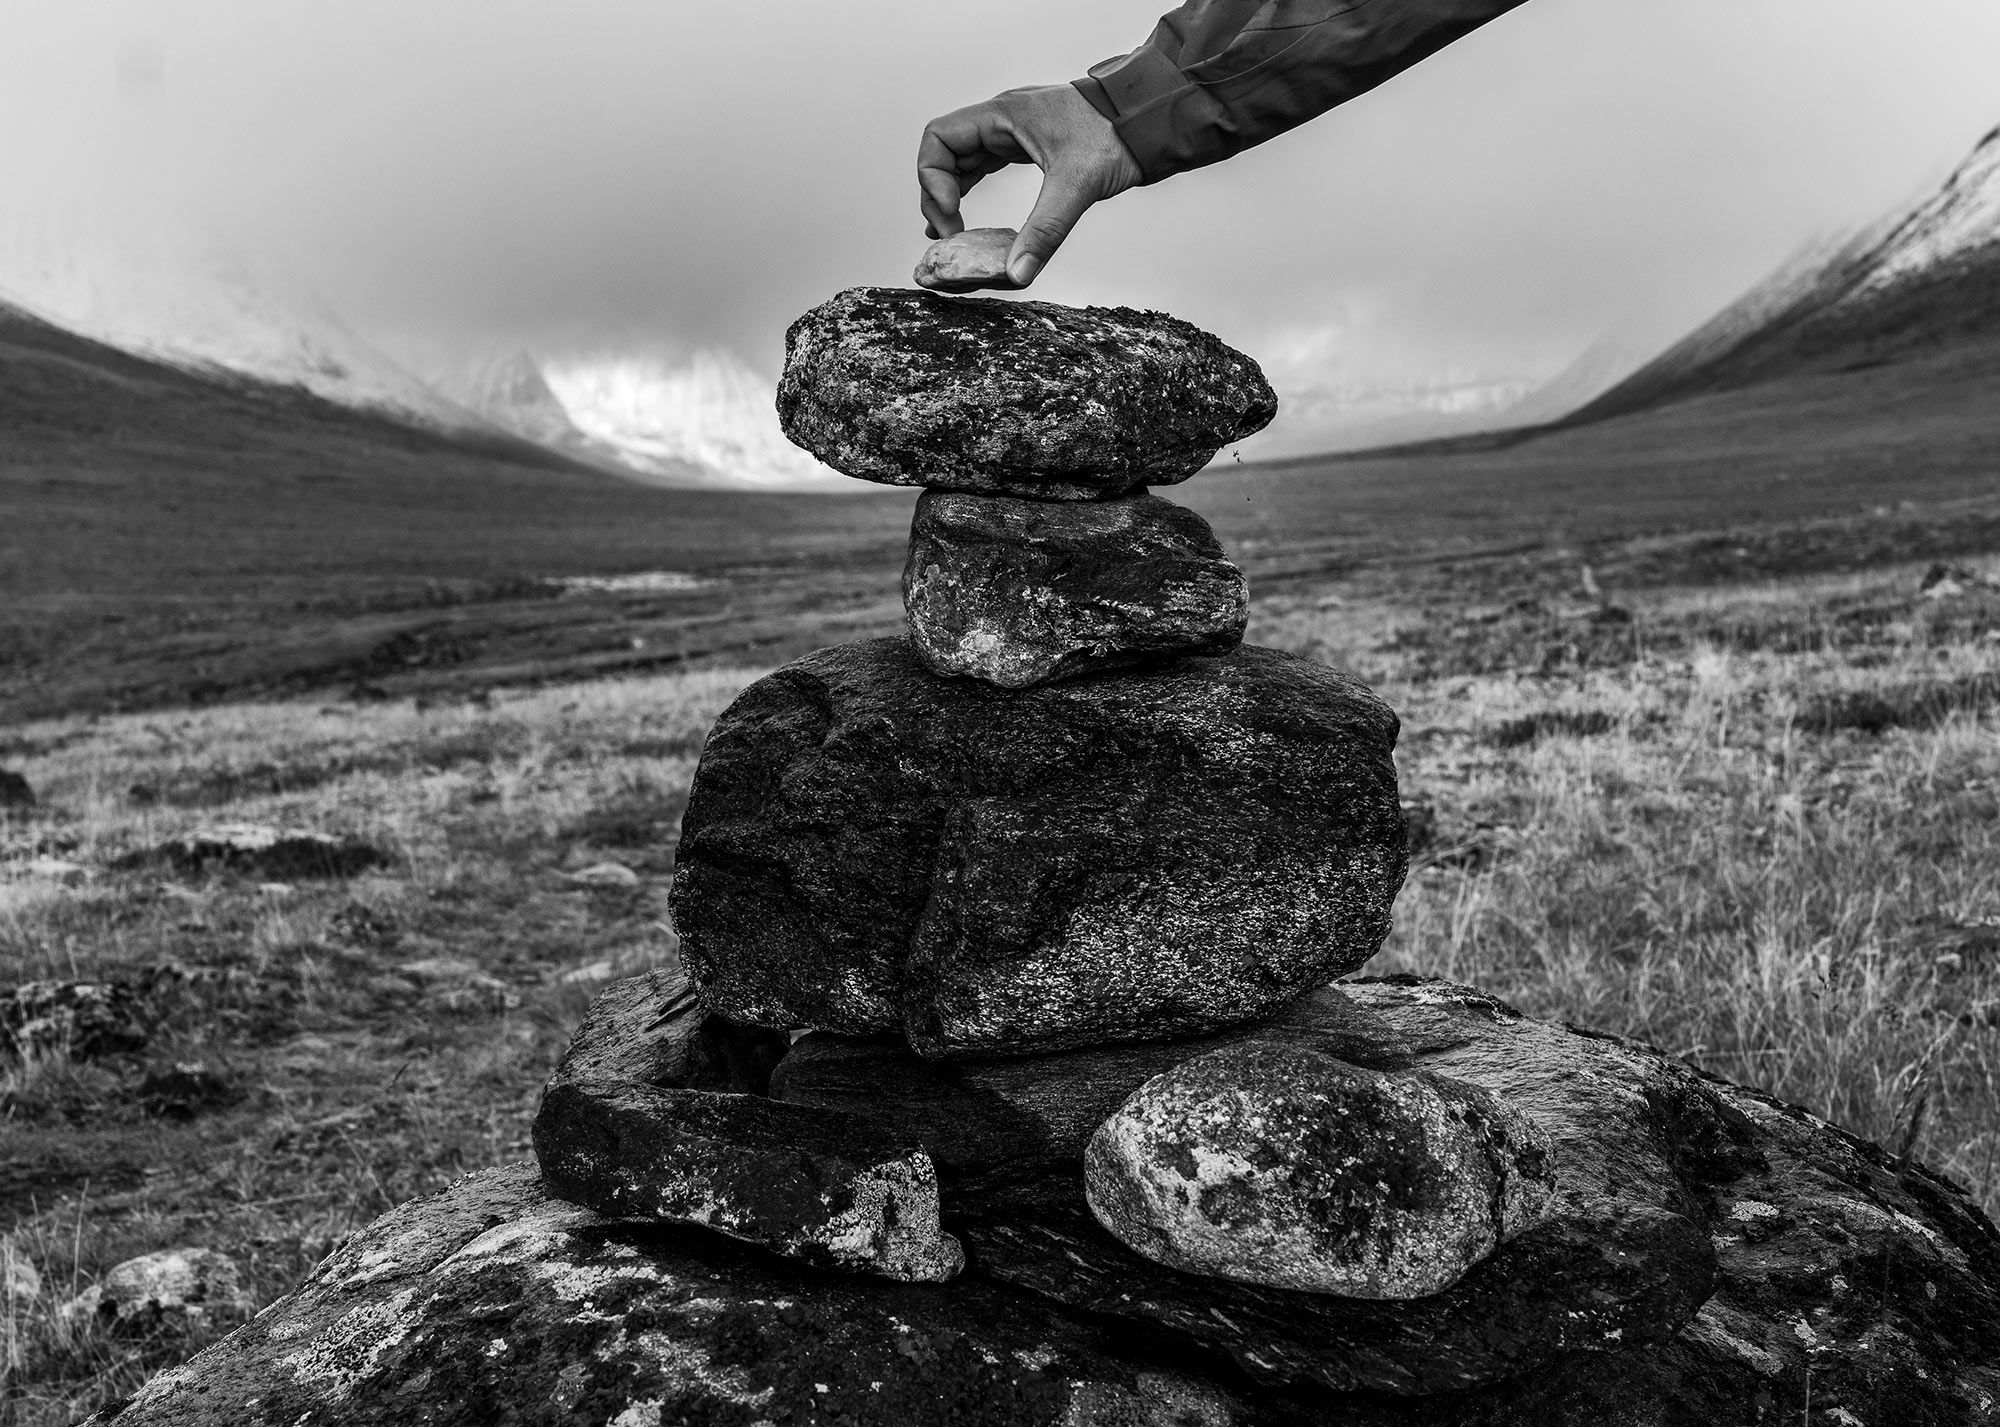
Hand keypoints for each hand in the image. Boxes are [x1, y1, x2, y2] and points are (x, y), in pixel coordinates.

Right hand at [918, 84, 1143, 287]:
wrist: (1152, 119)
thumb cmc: (1116, 135)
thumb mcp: (1077, 185)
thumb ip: (1045, 232)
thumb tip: (1016, 276)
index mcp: (1002, 115)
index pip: (938, 139)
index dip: (934, 181)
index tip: (953, 218)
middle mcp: (1002, 119)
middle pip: (945, 153)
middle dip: (939, 195)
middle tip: (948, 238)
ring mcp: (1015, 131)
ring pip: (964, 160)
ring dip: (952, 195)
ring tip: (950, 235)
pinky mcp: (1029, 145)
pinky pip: (986, 164)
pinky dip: (973, 190)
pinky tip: (972, 221)